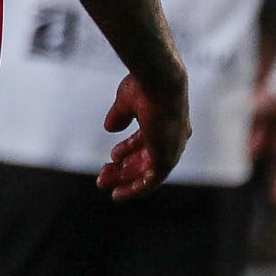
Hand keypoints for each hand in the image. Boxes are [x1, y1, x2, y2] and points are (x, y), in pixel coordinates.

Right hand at [95, 71, 189, 199]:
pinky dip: (134, 188)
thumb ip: (119, 116)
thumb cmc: (145, 85)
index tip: (112, 156)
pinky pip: (151, 181)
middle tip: (103, 175)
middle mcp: (172, 138)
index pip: (146, 142)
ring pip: (146, 173)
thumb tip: (109, 128)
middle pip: (146, 160)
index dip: (127, 150)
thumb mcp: (126, 102)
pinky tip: (118, 193)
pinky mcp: (166, 159)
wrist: (159, 82)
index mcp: (165, 122)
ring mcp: (170, 149)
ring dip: (125, 179)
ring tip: (104, 184)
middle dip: (123, 168)